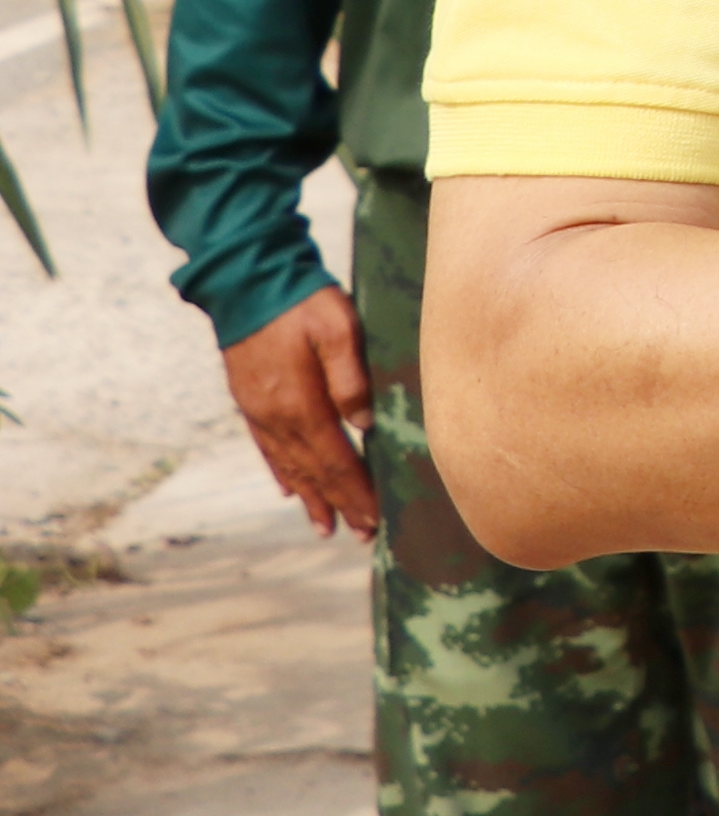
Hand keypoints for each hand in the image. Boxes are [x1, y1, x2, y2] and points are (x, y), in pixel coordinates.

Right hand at [219, 288, 380, 536]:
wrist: (247, 281)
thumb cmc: (302, 301)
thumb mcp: (338, 328)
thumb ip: (351, 377)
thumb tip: (364, 424)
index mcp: (300, 404)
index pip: (335, 460)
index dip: (355, 491)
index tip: (373, 519)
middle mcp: (276, 417)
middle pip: (313, 471)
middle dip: (338, 503)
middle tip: (360, 535)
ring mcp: (259, 411)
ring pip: (288, 465)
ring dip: (310, 497)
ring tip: (326, 525)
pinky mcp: (250, 400)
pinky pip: (267, 448)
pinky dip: (282, 472)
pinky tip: (289, 489)